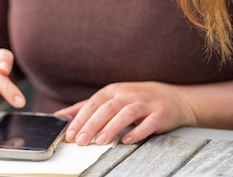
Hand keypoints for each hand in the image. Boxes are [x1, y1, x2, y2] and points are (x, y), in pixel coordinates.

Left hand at [55, 81, 195, 144]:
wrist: (172, 98)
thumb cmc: (136, 100)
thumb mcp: (110, 99)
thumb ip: (86, 107)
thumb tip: (60, 115)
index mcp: (113, 91)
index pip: (93, 104)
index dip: (80, 119)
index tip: (69, 134)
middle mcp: (128, 95)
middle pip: (106, 108)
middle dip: (92, 125)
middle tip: (80, 141)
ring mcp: (145, 103)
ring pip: (126, 114)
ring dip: (111, 128)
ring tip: (100, 141)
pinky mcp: (160, 114)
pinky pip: (148, 123)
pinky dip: (137, 132)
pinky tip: (126, 140)